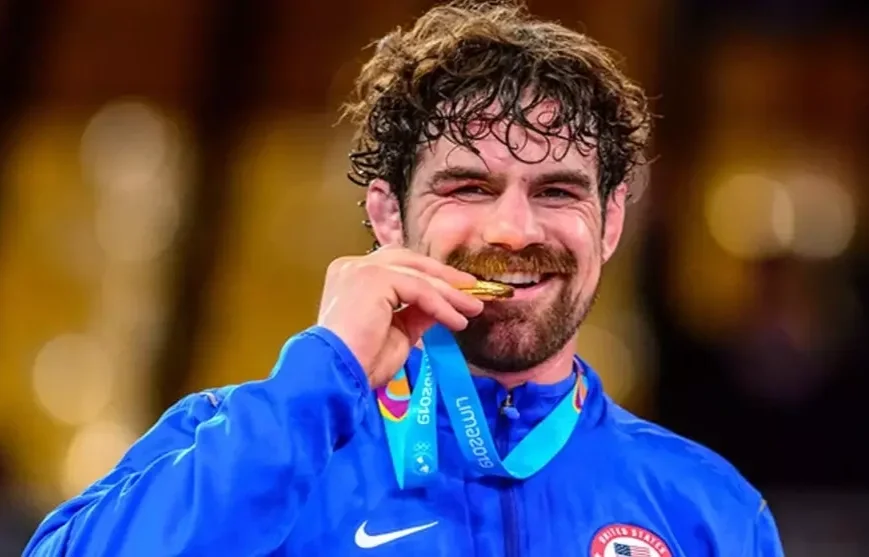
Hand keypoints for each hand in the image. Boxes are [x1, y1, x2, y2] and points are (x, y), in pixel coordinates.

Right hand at [317, 245, 483, 387]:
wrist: (336, 374)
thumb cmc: (359, 362)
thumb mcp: (397, 333)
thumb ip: (416, 313)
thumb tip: (442, 305)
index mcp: (351, 276)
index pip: (397, 266)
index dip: (428, 277)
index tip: (456, 292)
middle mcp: (353, 266)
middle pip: (408, 261)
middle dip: (443, 276)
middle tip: (471, 291)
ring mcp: (361, 269)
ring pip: (417, 275)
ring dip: (449, 293)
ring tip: (471, 309)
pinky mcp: (373, 278)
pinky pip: (418, 288)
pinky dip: (441, 304)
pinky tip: (456, 320)